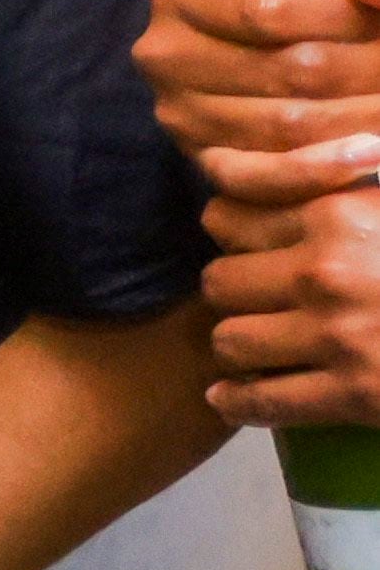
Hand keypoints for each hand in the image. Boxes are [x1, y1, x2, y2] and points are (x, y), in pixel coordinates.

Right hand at [136, 0, 379, 199]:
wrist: (272, 55)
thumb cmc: (308, 7)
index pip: (268, 11)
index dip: (343, 20)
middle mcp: (165, 56)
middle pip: (286, 70)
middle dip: (371, 72)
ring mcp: (181, 114)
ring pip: (287, 126)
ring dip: (365, 121)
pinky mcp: (202, 163)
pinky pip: (264, 179)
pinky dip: (323, 172)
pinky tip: (369, 158)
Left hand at [204, 187, 379, 428]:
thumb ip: (338, 182)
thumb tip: (281, 166)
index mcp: (336, 214)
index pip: (227, 216)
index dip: (231, 233)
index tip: (244, 244)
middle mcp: (322, 272)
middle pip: (218, 280)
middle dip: (232, 293)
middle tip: (255, 301)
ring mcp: (334, 335)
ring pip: (229, 340)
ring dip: (238, 346)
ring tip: (255, 346)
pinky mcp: (352, 393)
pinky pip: (261, 401)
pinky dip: (239, 403)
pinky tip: (229, 398)